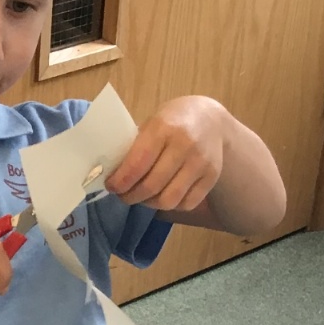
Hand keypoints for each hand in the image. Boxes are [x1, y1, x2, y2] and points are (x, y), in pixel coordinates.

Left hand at [105, 96, 226, 218]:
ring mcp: (201, 163)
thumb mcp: (152, 124)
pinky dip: (170, 205)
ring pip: (168, 200)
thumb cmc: (173, 122)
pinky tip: (163, 195)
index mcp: (163, 128)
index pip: (137, 164)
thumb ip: (135, 148)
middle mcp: (185, 145)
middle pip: (151, 187)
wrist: (211, 119)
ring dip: (149, 204)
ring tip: (142, 197)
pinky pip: (186, 204)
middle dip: (131, 196)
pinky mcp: (212, 177)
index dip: (120, 182)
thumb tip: (114, 177)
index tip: (111, 186)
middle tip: (123, 195)